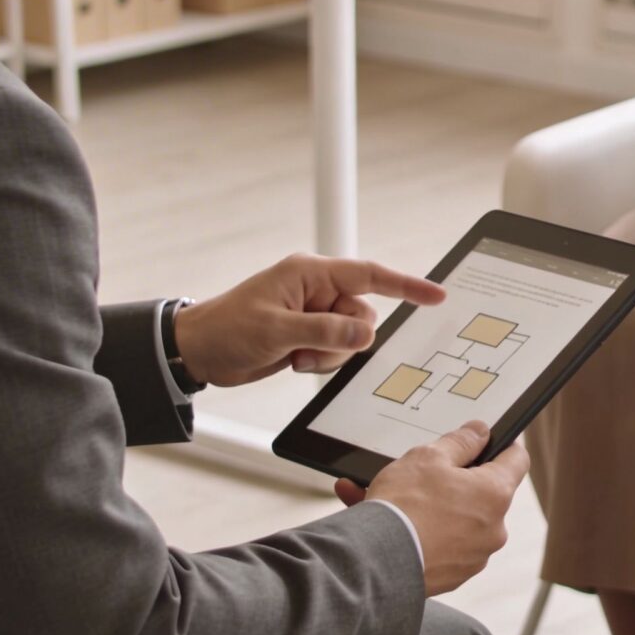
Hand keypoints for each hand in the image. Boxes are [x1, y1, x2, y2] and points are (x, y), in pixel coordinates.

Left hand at [173, 254, 445, 387]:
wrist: (197, 351)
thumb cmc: (226, 329)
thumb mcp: (277, 331)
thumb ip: (325, 330)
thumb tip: (365, 330)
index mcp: (311, 274)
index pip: (370, 276)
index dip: (406, 286)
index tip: (437, 295)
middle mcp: (316, 290)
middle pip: (363, 314)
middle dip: (344, 338)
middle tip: (307, 349)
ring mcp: (313, 313)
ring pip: (352, 336)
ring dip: (329, 353)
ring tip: (295, 356)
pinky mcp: (308, 334)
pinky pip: (336, 349)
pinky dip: (321, 360)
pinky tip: (293, 361)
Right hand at [336, 422, 528, 596]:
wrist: (375, 563)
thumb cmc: (403, 508)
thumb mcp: (429, 458)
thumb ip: (460, 442)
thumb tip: (480, 432)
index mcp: (495, 494)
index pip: (517, 460)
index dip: (503, 445)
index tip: (486, 442)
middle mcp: (494, 529)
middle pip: (485, 494)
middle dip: (460, 483)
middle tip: (428, 477)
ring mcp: (476, 556)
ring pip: (462, 522)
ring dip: (441, 511)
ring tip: (402, 504)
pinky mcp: (455, 575)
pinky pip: (446, 547)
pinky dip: (429, 536)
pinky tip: (401, 526)